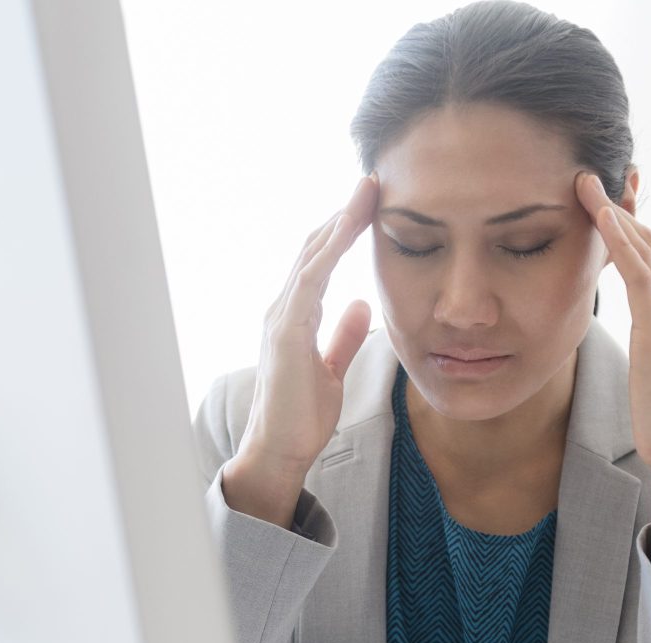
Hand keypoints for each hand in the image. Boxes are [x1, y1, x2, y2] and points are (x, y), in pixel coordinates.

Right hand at [223, 176, 378, 527]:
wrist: (278, 452)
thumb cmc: (300, 417)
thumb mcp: (331, 370)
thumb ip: (343, 337)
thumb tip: (361, 304)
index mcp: (294, 318)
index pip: (319, 263)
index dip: (342, 231)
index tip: (369, 205)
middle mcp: (282, 310)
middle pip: (314, 249)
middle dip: (342, 214)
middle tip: (372, 183)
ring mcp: (281, 318)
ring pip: (312, 256)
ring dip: (339, 221)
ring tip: (366, 192)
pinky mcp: (287, 332)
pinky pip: (311, 280)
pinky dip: (330, 250)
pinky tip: (349, 227)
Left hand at [575, 172, 650, 581]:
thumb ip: (648, 357)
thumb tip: (635, 355)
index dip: (629, 232)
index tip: (604, 203)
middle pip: (650, 245)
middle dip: (623, 207)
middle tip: (594, 174)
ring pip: (643, 249)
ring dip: (614, 211)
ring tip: (586, 180)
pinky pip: (637, 271)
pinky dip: (619, 238)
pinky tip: (599, 213)